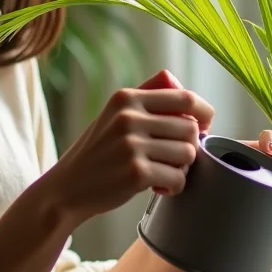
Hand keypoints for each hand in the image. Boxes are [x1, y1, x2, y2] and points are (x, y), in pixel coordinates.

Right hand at [44, 70, 214, 228]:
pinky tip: (158, 187)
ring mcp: (132, 144)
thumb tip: (179, 84)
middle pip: (191, 128)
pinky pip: (178, 178)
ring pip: (188, 154)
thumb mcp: (114, 114)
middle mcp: (129, 117)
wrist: (67, 187)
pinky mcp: (135, 173)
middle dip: (190, 146)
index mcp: (126, 97)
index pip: (184, 97)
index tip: (204, 125)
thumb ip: (145, 95)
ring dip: (182, 168)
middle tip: (174, 157)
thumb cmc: (97, 151)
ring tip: (163, 171)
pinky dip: (174, 187)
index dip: (204, 112)